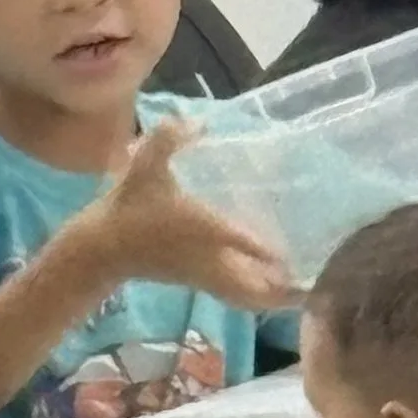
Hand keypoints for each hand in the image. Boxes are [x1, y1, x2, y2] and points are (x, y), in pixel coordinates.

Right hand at [87, 127, 292, 310]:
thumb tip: (196, 120)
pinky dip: (256, 296)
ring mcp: (204, 274)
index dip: (266, 250)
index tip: (295, 254)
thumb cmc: (128, 207)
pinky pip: (235, 296)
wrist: (100, 249)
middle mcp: (209, 257)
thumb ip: (168, 139)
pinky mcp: (198, 281)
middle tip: (318, 283)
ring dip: (274, 297)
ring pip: (245, 296)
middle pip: (252, 286)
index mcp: (202, 228)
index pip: (240, 241)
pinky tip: (276, 286)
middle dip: (283, 290)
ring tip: (307, 290)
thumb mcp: (145, 166)